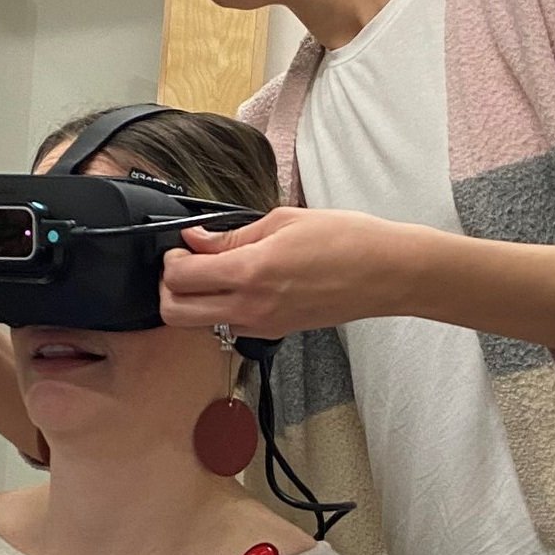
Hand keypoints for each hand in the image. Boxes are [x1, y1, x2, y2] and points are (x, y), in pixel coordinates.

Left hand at [160, 208, 419, 338]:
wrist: (386, 274)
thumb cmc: (345, 240)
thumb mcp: (282, 221)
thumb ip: (231, 236)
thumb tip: (195, 239)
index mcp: (250, 273)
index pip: (180, 278)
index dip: (171, 260)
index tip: (181, 246)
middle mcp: (251, 307)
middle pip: (175, 314)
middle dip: (169, 288)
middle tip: (184, 265)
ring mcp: (263, 325)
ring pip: (200, 325)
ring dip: (194, 302)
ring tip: (214, 273)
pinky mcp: (275, 332)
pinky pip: (231, 326)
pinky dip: (222, 308)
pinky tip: (240, 285)